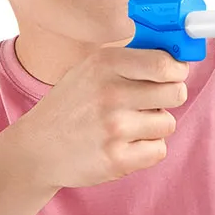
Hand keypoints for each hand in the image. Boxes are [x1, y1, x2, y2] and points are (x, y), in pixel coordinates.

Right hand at [1, 46, 189, 190]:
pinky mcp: (117, 159)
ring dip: (153, 126)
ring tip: (127, 126)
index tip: (174, 74)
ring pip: (168, 123)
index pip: (165, 63)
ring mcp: (114, 128)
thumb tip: (177, 56)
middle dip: (169, 97)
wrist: (37, 148)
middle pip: (176, 92)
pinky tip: (124, 145)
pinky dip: (146, 149)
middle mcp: (111, 93)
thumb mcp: (92, 69)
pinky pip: (158, 150)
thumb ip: (132, 60)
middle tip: (150, 102)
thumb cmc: (73, 105)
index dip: (177, 69)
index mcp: (106, 64)